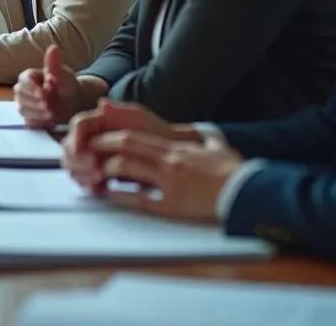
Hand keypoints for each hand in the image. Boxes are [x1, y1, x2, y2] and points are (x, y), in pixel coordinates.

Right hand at [14, 45, 82, 128]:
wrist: (75, 103)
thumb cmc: (67, 85)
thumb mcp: (64, 75)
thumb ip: (55, 64)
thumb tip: (53, 47)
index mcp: (29, 77)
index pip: (24, 80)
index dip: (32, 87)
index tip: (44, 93)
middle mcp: (23, 90)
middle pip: (20, 96)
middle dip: (34, 102)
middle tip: (48, 106)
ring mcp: (25, 105)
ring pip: (23, 109)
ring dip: (36, 113)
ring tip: (52, 114)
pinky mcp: (30, 117)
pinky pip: (28, 122)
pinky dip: (39, 122)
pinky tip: (50, 122)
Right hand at [63, 99, 177, 192]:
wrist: (172, 154)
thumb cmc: (157, 134)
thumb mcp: (141, 119)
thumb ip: (121, 112)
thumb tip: (102, 103)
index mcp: (98, 121)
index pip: (77, 125)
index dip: (75, 138)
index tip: (81, 151)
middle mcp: (92, 137)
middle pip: (69, 147)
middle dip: (76, 160)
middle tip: (93, 168)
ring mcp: (94, 155)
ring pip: (73, 165)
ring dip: (81, 173)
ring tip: (98, 179)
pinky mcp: (99, 173)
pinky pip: (84, 180)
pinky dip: (88, 185)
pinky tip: (99, 188)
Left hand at [89, 130, 242, 221]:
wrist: (248, 193)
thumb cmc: (234, 171)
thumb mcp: (218, 147)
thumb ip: (204, 137)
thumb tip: (203, 130)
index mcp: (176, 149)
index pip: (135, 136)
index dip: (111, 136)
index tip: (97, 137)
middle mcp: (169, 162)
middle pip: (126, 147)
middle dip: (102, 147)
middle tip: (87, 151)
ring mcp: (169, 183)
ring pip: (128, 169)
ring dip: (107, 170)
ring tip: (95, 172)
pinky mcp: (173, 205)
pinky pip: (139, 200)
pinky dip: (120, 197)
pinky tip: (108, 195)